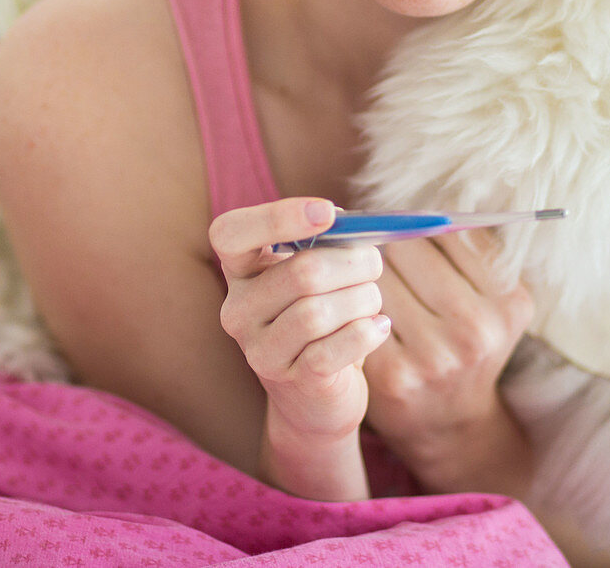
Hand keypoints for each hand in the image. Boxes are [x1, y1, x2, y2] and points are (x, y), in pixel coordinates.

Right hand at [208, 197, 390, 497]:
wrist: (317, 396)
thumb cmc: (324, 313)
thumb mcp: (319, 271)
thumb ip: (329, 242)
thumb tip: (357, 227)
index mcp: (240, 269)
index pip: (230, 233)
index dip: (276, 217)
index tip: (328, 212)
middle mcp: (238, 309)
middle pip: (301, 272)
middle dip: (353, 262)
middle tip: (375, 262)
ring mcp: (259, 350)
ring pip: (319, 311)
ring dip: (362, 299)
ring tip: (372, 301)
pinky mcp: (291, 382)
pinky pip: (331, 349)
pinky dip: (365, 332)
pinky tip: (379, 326)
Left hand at [363, 227, 533, 492]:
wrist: (450, 424)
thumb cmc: (467, 341)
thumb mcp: (492, 298)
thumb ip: (471, 248)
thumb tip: (430, 202)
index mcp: (508, 302)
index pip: (447, 231)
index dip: (417, 224)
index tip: (403, 226)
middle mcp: (476, 330)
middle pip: (405, 248)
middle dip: (383, 239)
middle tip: (370, 240)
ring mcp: (434, 357)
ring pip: (377, 277)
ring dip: (361, 267)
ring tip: (355, 268)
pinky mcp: (393, 376)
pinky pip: (360, 313)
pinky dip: (352, 301)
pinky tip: (351, 302)